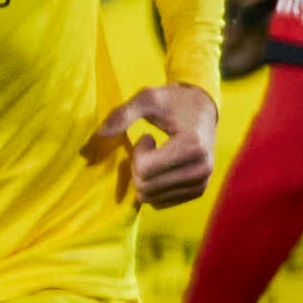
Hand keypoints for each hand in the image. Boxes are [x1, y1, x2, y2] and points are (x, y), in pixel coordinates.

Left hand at [95, 82, 219, 205]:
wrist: (204, 109)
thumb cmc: (173, 102)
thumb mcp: (147, 99)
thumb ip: (122, 115)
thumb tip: (98, 136)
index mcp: (193, 145)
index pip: (146, 169)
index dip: (137, 153)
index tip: (147, 137)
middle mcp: (202, 167)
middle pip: (146, 186)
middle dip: (137, 168)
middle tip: (148, 149)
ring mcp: (201, 182)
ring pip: (151, 198)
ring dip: (144, 179)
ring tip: (156, 158)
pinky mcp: (198, 191)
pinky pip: (160, 203)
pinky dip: (152, 188)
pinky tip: (161, 169)